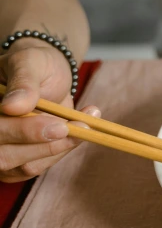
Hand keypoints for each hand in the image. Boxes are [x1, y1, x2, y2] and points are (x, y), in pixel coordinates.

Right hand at [0, 40, 99, 181]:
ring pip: (25, 166)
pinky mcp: (19, 161)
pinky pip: (40, 166)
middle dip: (45, 143)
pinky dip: (63, 149)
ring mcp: (2, 150)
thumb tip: (13, 106)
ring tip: (86, 123)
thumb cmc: (35, 64)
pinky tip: (82, 130)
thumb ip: (23, 82)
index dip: (23, 131)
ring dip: (60, 147)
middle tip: (80, 126)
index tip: (59, 125)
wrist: (47, 73)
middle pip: (5, 155)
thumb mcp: (29, 61)